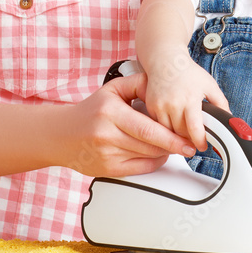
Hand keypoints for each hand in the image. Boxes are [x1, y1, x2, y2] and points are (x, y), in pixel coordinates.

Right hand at [61, 72, 196, 177]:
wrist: (62, 134)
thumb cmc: (91, 110)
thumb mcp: (113, 89)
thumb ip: (138, 83)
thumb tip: (162, 86)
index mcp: (110, 112)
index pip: (147, 128)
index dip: (170, 136)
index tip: (187, 137)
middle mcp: (106, 134)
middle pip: (149, 145)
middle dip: (173, 147)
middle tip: (189, 146)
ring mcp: (106, 154)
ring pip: (145, 157)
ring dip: (164, 153)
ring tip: (174, 147)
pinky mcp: (106, 169)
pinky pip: (138, 169)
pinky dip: (153, 163)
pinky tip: (159, 155)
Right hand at [144, 56, 229, 151]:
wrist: (166, 61)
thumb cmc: (188, 72)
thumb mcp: (210, 85)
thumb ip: (221, 103)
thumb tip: (228, 119)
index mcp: (190, 99)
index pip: (194, 129)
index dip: (200, 141)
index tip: (203, 146)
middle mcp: (173, 104)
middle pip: (181, 134)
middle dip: (189, 139)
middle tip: (196, 138)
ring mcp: (160, 106)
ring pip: (168, 132)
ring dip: (177, 135)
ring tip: (185, 131)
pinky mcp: (151, 107)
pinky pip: (159, 126)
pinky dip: (166, 128)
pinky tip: (173, 123)